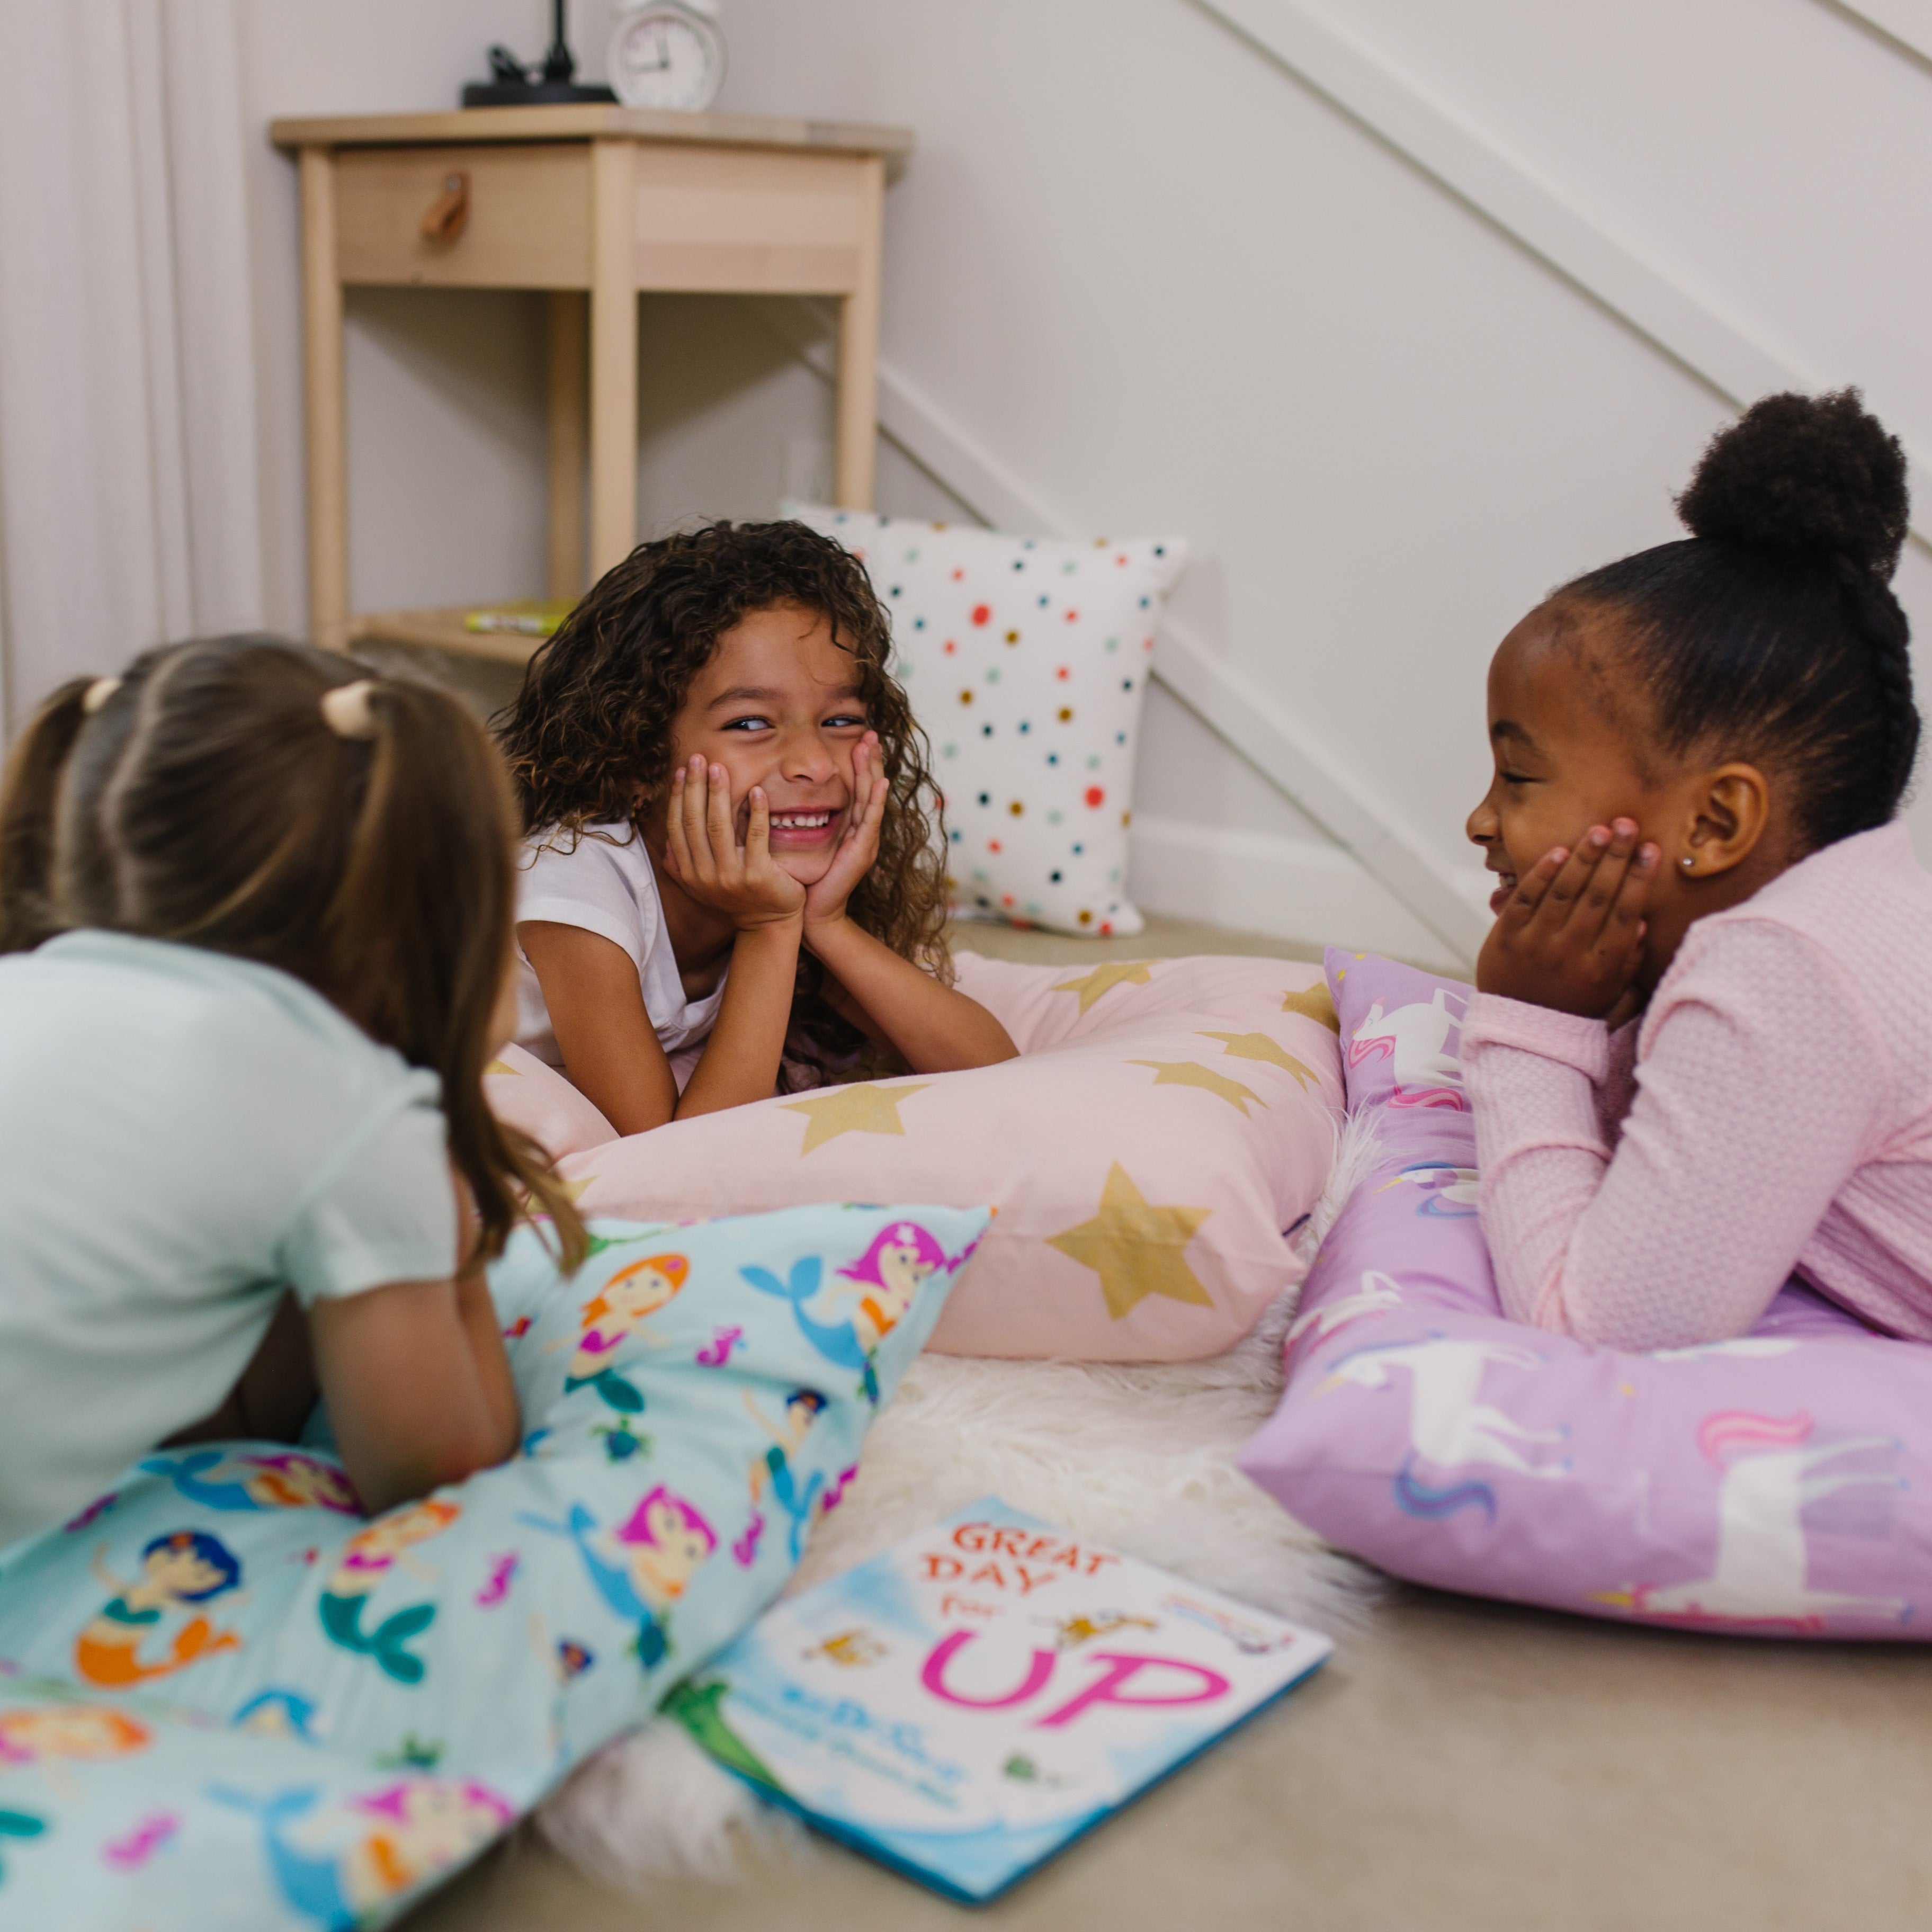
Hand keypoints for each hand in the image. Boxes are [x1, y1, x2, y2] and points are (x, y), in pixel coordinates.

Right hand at [661, 755, 804, 929]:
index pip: (677, 827)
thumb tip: (665, 846)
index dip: (678, 796)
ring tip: (719, 768)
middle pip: (694, 822)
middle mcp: (705, 875)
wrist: (769, 924)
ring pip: (719, 827)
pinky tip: (757, 791)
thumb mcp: (704, 886)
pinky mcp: (758, 876)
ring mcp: (731, 876)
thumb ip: (684, 867)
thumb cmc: (739, 898)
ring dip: (718, 793)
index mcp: (690, 873)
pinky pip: (755, 837)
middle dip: (694, 787)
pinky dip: (755, 812)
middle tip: (698, 758)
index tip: (681, 770)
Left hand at [803, 733, 887, 938]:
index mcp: (849, 828)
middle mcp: (861, 831)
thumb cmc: (803, 880)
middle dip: (870, 759)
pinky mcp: (861, 853)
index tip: (857, 737)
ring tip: (872, 747)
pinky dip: (875, 801)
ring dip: (873, 771)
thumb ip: (798, 819)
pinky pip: (870, 822)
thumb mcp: (801, 842)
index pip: (857, 788)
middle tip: (870, 732)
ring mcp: (864, 842)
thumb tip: (776, 793)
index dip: (859, 763)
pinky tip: (880, 784)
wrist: (811, 913)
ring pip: (871, 799)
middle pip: (868, 788)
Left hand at [1476, 818, 1656, 1017]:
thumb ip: (1628, 959)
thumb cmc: (1572, 1006)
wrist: (1519, 1030)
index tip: (1652, 849)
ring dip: (1583, 859)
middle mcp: (1568, 954)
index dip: (1639, 880)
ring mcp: (1534, 945)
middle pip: (1597, 897)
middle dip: (1615, 858)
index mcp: (1600, 968)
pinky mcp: (1505, 938)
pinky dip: (1541, 875)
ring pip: (1563, 894)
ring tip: (1600, 831)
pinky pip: (1524, 900)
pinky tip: (1559, 852)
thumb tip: (1645, 922)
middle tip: (1628, 825)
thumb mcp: (1608, 992)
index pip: (1625, 915)